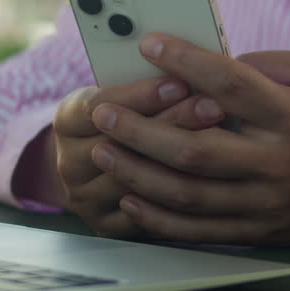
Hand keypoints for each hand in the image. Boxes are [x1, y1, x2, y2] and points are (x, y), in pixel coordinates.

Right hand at [51, 76, 225, 237]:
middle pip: (121, 144)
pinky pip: (144, 218)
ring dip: (181, 161)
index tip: (180, 82)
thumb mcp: (119, 94)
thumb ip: (145, 83)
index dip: (142, 95)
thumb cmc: (121, 116)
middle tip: (213, 106)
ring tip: (222, 140)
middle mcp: (69, 163)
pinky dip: (177, 199)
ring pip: (135, 182)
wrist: (96, 168)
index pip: (100, 106)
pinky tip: (210, 180)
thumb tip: (192, 63)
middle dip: (172, 123)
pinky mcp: (107, 227)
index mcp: (67, 121)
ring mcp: (85, 199)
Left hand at [87, 35, 289, 243]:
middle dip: (140, 130)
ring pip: (189, 193)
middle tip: (103, 112)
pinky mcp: (260, 230)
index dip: (186, 61)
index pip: (229, 84)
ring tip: (103, 152)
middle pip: (194, 149)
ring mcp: (266, 201)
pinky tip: (131, 198)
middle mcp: (275, 161)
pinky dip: (160, 218)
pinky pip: (200, 230)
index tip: (149, 44)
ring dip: (138, 173)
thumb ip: (259, 64)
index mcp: (289, 115)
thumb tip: (202, 62)